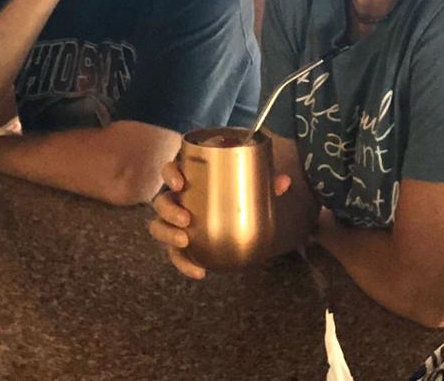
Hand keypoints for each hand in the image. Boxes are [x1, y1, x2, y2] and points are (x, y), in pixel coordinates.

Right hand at [146, 159, 293, 279]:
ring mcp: (174, 222)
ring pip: (159, 227)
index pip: (170, 170)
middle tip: (186, 219)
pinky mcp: (179, 244)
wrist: (232, 219)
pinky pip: (175, 255)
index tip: (180, 183)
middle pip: (160, 202)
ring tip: (185, 240)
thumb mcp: (249, 187)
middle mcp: (176, 199)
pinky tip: (200, 272)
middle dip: (169, 210)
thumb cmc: (234, 194)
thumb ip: (264, 183)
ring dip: (168, 234)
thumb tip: (285, 181)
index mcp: (189, 179)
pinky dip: (184, 264)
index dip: (170, 174)